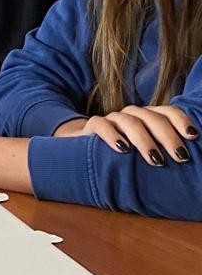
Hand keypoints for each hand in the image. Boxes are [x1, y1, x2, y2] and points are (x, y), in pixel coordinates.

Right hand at [76, 104, 195, 165]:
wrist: (84, 151)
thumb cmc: (123, 156)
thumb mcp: (145, 152)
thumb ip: (163, 152)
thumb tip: (187, 162)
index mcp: (148, 118)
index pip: (167, 112)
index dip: (181, 121)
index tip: (193, 136)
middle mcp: (132, 115)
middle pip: (152, 118)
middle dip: (168, 137)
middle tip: (180, 157)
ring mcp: (112, 119)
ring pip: (130, 122)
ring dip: (145, 140)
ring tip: (155, 160)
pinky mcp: (93, 127)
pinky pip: (101, 125)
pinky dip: (112, 135)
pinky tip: (122, 149)